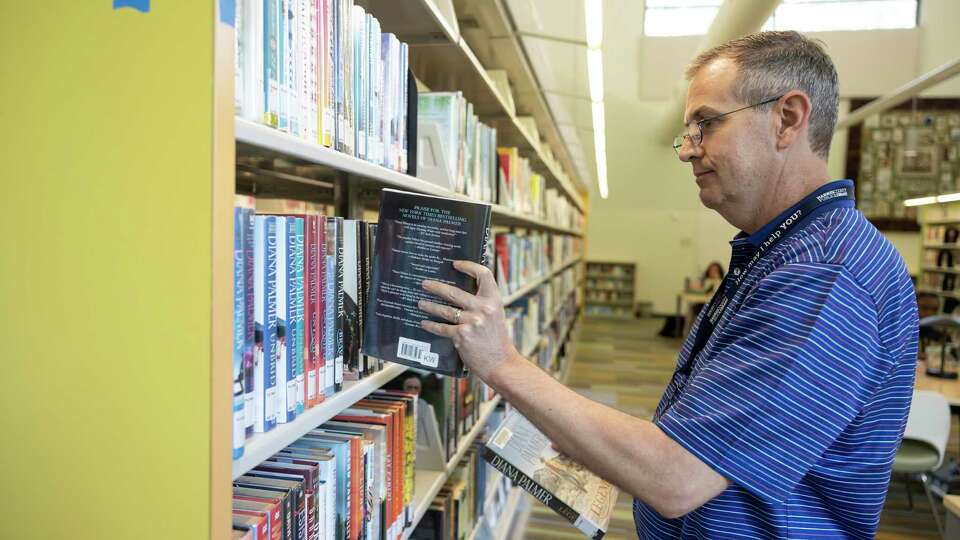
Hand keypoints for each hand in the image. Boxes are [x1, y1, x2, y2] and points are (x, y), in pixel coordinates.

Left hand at [418, 260, 518, 380]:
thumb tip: (461, 294)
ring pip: (444, 309)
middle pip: (454, 291)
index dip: (469, 266)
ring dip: (429, 306)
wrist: (501, 363)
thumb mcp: (496, 316)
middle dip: (436, 287)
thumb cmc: (497, 340)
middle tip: (425, 284)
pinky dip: (431, 325)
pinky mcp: (462, 335)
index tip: (455, 264)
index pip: (483, 274)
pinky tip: (425, 323)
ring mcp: (472, 322)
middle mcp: (483, 308)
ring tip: (420, 303)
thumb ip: (483, 303)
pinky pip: (442, 327)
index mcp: (494, 300)